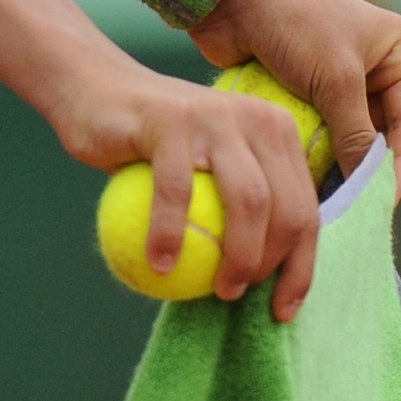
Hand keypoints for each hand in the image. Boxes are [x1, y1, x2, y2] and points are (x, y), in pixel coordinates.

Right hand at [51, 52, 322, 321]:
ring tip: (219, 290)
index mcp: (278, 134)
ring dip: (239, 257)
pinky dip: (171, 234)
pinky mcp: (171, 119)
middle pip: (287, 208)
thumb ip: (242, 210)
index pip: (306, 209)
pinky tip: (162, 266)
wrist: (94, 89)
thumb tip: (262, 284)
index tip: (282, 311)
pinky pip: (178, 191)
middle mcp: (258, 120)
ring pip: (250, 201)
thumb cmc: (153, 146)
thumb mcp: (210, 171)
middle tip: (237, 294)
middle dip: (272, 265)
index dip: (301, 267)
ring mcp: (217, 116)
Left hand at [193, 0, 400, 194]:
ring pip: (346, 139)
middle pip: (380, 135)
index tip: (384, 200)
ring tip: (327, 203)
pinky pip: (315, 134)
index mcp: (396, 53)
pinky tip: (303, 184)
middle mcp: (373, 68)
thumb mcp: (335, 79)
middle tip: (355, 209)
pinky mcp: (301, 91)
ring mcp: (336, 81)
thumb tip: (368, 187)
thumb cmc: (293, 20)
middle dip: (366, 170)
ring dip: (336, 168)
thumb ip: (356, 135)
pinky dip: (311, 157)